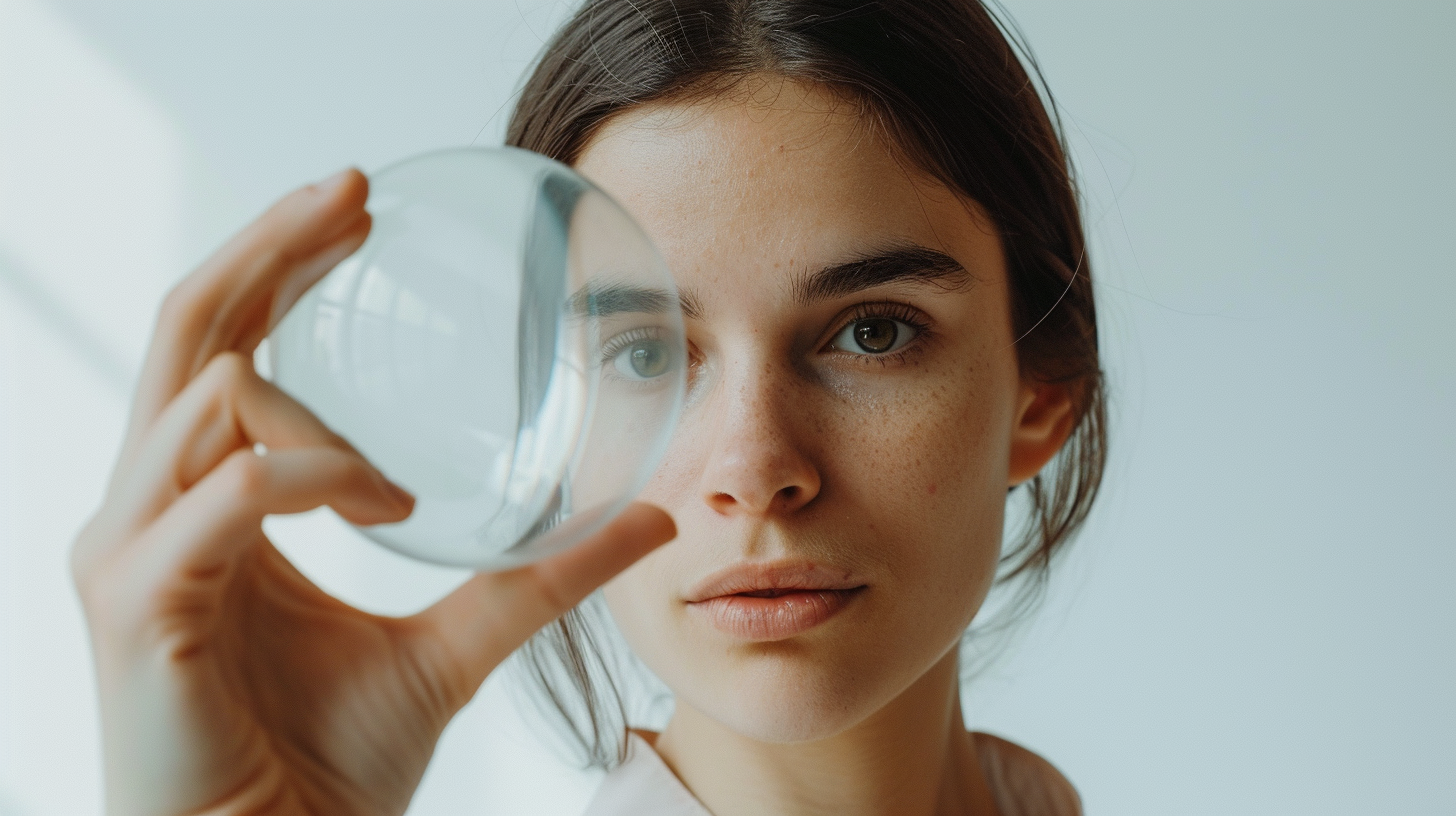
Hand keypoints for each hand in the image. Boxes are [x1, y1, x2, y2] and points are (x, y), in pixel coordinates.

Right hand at [71, 169, 675, 815]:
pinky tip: (384, 505)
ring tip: (398, 485)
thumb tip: (653, 518)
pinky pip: (223, 495)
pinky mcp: (136, 606)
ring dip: (315, 411)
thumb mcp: (454, 646)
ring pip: (205, 398)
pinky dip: (310, 477)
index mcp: (207, 505)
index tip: (359, 208)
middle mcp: (150, 510)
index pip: (223, 344)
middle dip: (267, 247)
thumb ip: (538, 577)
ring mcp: (131, 552)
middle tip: (353, 193)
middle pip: (189, 329)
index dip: (276, 261)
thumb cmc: (328, 766)